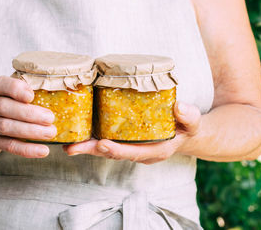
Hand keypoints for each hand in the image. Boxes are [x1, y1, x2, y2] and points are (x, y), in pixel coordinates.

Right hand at [0, 76, 56, 158]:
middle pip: (4, 107)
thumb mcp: (8, 93)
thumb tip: (62, 89)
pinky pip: (9, 146)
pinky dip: (27, 149)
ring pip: (7, 127)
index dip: (16, 89)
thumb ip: (25, 89)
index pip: (2, 85)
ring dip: (31, 131)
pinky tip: (43, 150)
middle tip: (51, 118)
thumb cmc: (4, 105)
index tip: (31, 95)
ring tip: (51, 132)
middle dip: (29, 113)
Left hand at [63, 102, 200, 163]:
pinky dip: (92, 139)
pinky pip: (108, 142)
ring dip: (87, 147)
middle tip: (72, 148)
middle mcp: (140, 152)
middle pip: (114, 153)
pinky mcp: (126, 141)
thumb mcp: (193, 123)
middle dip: (91, 151)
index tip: (101, 144)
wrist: (186, 134)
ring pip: (107, 150)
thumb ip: (190, 117)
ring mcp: (132, 148)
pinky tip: (77, 133)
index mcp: (156, 150)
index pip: (134, 152)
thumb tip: (180, 107)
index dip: (117, 150)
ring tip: (67, 143)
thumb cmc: (188, 128)